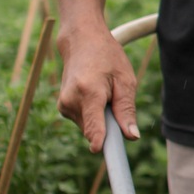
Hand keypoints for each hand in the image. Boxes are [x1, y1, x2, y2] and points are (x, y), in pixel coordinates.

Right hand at [57, 24, 140, 152]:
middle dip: (110, 124)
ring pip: (90, 128)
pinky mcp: (62, 108)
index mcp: (89, 92)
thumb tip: (132, 137)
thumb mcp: (125, 79)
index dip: (99, 142)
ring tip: (103, 92)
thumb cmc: (107, 57)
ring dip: (101, 118)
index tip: (100, 153)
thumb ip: (127, 110)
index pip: (93, 125)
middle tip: (115, 100)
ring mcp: (64, 105)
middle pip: (96, 131)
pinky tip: (94, 94)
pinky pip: (85, 122)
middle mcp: (71, 101)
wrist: (80, 40)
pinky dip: (93, 113)